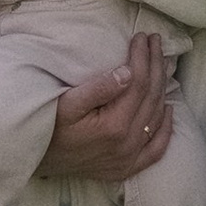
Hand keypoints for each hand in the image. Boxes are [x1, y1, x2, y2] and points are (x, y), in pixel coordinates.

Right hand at [39, 37, 175, 183]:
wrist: (36, 159)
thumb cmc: (48, 127)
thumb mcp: (67, 104)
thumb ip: (98, 89)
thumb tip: (128, 72)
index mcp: (114, 126)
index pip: (139, 83)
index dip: (142, 57)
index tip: (142, 37)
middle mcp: (127, 144)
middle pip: (152, 97)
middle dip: (156, 65)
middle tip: (156, 41)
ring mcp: (129, 158)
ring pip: (157, 117)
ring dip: (163, 88)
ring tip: (162, 63)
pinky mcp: (127, 168)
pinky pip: (157, 148)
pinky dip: (166, 128)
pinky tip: (170, 109)